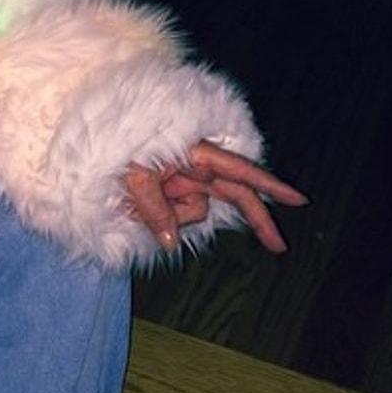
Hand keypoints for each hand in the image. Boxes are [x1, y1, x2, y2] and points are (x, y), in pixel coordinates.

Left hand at [124, 140, 307, 253]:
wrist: (93, 145)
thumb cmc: (117, 148)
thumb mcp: (134, 176)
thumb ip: (155, 208)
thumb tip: (172, 242)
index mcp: (195, 154)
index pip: (240, 172)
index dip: (270, 186)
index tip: (299, 199)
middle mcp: (195, 168)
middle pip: (235, 197)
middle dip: (255, 219)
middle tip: (279, 247)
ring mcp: (183, 181)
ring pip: (193, 213)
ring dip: (166, 215)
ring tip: (131, 200)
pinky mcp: (168, 194)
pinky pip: (171, 217)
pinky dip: (154, 217)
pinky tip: (130, 208)